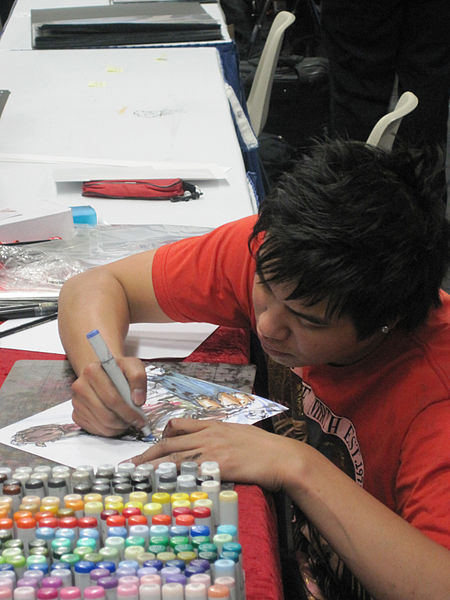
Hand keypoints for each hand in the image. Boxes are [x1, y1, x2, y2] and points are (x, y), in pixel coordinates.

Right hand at [71, 356, 147, 436]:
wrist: (104, 372)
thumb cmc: (118, 370)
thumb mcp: (133, 366)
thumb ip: (138, 378)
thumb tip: (138, 400)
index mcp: (92, 371)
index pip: (112, 399)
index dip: (129, 412)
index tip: (140, 418)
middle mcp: (80, 386)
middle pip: (106, 414)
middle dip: (124, 422)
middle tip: (135, 422)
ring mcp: (77, 401)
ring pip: (101, 424)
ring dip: (118, 427)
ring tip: (127, 421)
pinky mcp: (76, 413)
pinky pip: (94, 429)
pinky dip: (108, 430)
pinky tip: (116, 422)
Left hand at [130, 417, 301, 490]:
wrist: (282, 456)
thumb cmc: (265, 447)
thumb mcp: (240, 434)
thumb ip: (222, 437)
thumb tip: (211, 447)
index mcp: (213, 425)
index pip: (179, 425)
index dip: (162, 436)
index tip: (151, 448)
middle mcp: (208, 435)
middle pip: (169, 442)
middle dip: (147, 454)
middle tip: (131, 466)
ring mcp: (212, 450)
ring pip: (173, 456)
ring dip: (152, 467)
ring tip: (136, 477)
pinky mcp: (218, 465)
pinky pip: (189, 471)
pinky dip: (173, 477)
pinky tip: (162, 486)